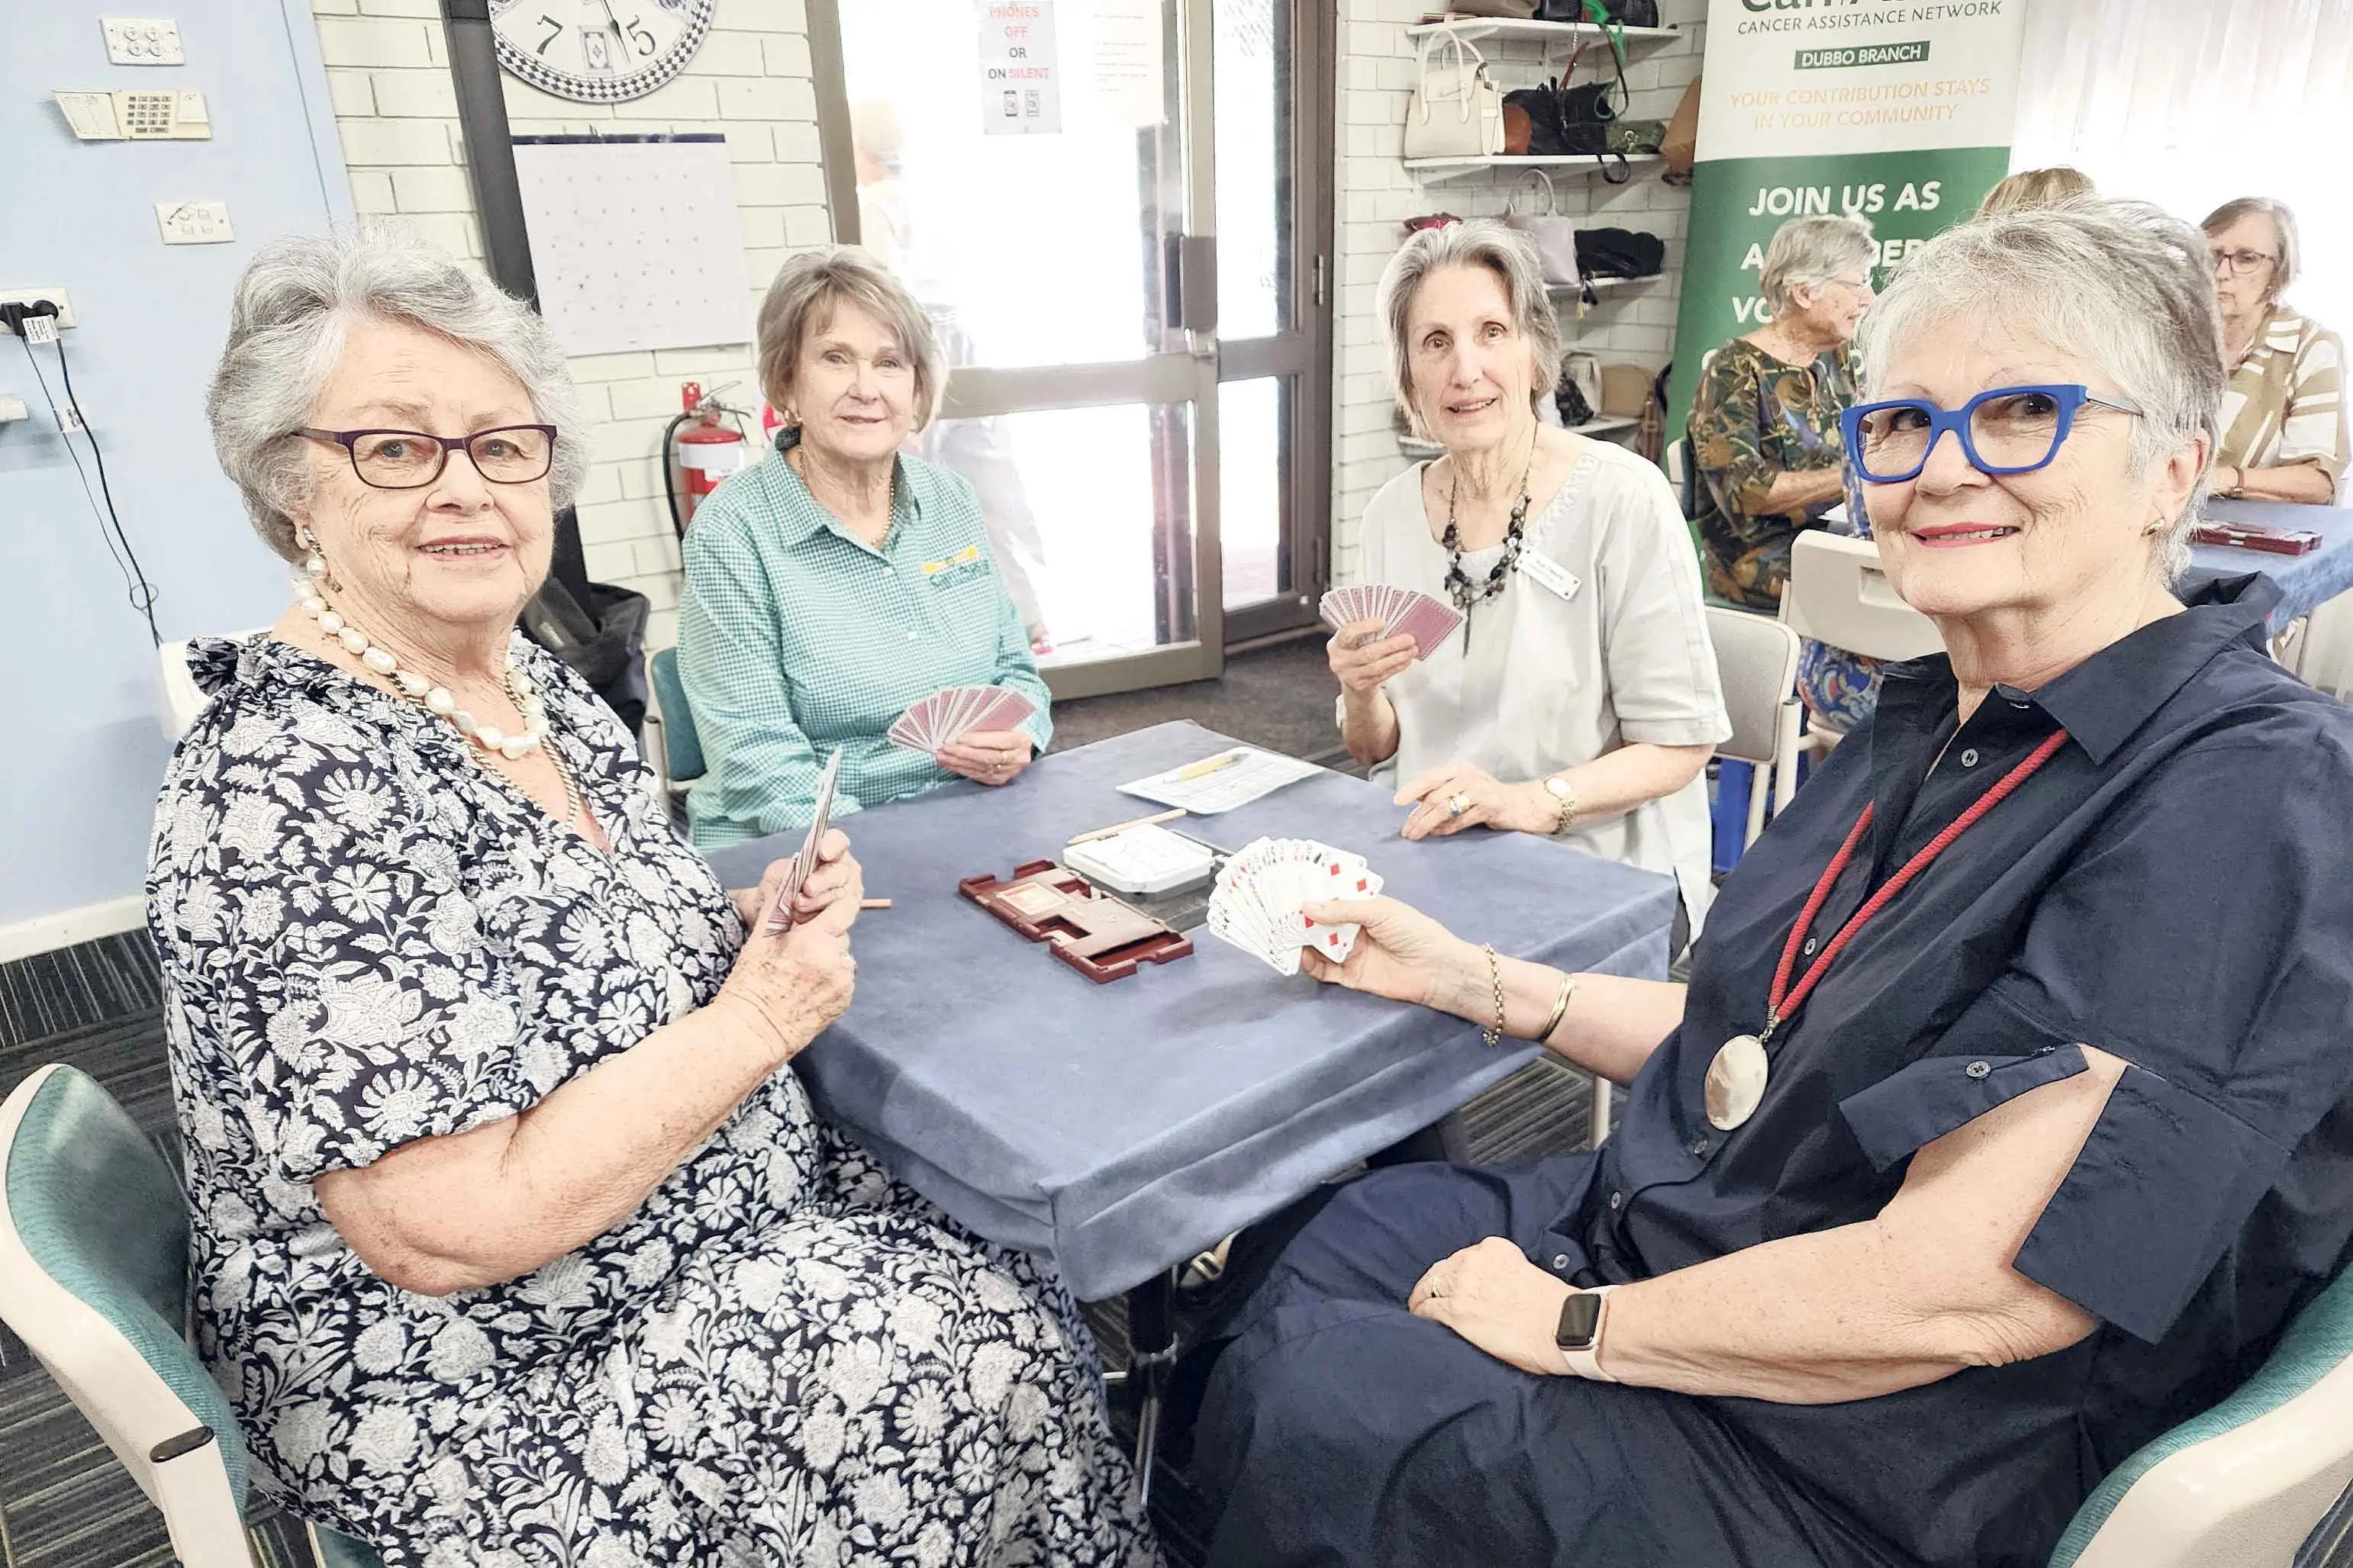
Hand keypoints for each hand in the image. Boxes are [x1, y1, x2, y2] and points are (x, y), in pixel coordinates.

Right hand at [717, 841, 861, 1064]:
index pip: (845, 906)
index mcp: (814, 941)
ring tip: (799, 970)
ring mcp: (843, 984)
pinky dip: (829, 976)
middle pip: (840, 932)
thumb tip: (796, 872)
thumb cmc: (750, 984)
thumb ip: (782, 905)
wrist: (752, 1034)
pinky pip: (842, 977)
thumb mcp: (760, 939)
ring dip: (827, 955)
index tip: (826, 901)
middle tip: (797, 947)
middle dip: (824, 933)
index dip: (836, 900)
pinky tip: (806, 985)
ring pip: (841, 955)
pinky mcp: (845, 1001)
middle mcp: (835, 962)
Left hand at [937, 727, 1033, 786]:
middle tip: (944, 748)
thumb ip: (988, 724)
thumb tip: (961, 726)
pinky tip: (949, 763)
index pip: (997, 742)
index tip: (958, 738)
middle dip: (963, 753)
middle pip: (987, 757)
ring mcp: (1009, 772)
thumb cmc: (1009, 728)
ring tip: (941, 755)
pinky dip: (961, 769)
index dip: (977, 741)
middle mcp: (1018, 759)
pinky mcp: (999, 780)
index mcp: (1021, 741)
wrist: (1021, 746)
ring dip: (957, 762)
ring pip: (979, 768)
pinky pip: (977, 775)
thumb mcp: (1004, 722)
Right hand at [1297, 894, 1483, 1017]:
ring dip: (1301, 940)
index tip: (1288, 888)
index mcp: (1363, 907)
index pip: (1332, 898)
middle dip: (1301, 918)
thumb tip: (1306, 907)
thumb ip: (1342, 910)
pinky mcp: (1350, 976)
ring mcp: (1350, 952)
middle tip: (1276, 912)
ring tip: (1282, 934)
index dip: (1312, 894)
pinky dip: (1310, 964)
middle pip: (1321, 922)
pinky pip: (1325, 970)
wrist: (1437, 971)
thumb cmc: (1414, 932)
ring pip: (1318, 945)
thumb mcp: (1379, 911)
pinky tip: (1300, 956)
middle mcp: (1354, 929)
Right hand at [1328, 619, 1416, 699]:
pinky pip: (1381, 676)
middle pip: (1368, 653)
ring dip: (1397, 658)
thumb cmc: (1354, 650)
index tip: (1383, 622)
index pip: (1348, 634)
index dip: (1365, 627)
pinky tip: (1406, 660)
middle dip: (1391, 645)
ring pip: (1377, 667)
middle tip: (1409, 639)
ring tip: (1412, 650)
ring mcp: (1349, 675)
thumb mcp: (1352, 639)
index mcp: (1336, 644)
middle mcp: (1340, 660)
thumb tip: (1392, 620)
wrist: (1350, 677)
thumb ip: (1364, 630)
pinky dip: (1396, 667)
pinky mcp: (1360, 686)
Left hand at [1396, 761, 1549, 839]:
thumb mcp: (1464, 787)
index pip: (1430, 777)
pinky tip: (1436, 834)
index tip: (1397, 802)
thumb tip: (1414, 800)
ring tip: (1415, 835)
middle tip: (1405, 831)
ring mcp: (1480, 790)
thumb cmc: (1488, 797)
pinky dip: (1445, 829)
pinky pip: (1460, 820)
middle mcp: (1468, 775)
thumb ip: (1442, 790)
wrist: (1523, 804)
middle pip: (1435, 796)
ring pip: (1445, 809)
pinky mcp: (1489, 807)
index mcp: (1459, 768)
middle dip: (1417, 815)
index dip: (1412, 789)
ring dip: (1426, 824)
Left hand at [1409, 1236, 1575, 1376]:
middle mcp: (1474, 1261)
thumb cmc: (1555, 1308)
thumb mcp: (1526, 1271)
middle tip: (1430, 1296)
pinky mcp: (1456, 1312)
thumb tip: (1493, 1291)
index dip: (1456, 1273)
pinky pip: (1426, 1309)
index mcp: (1494, 1249)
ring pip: (1429, 1286)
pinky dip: (1420, 1314)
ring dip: (1423, 1297)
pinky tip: (1420, 1321)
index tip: (1455, 1284)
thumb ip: (1504, 1273)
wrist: (1565, 1326)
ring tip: (1420, 1309)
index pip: (1463, 1258)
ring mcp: (1463, 1286)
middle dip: (1436, 1283)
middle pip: (1442, 1269)